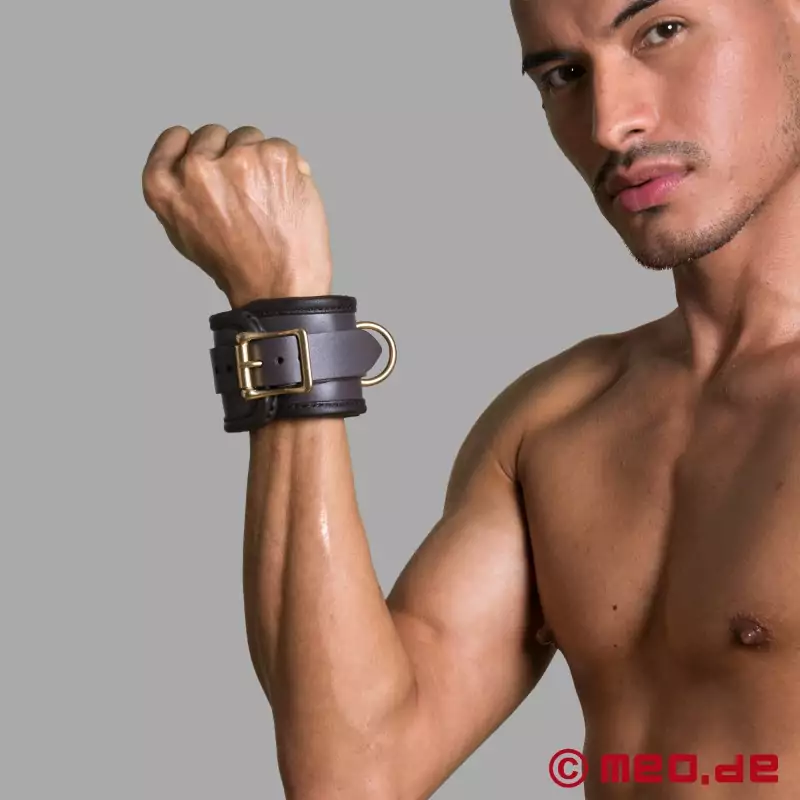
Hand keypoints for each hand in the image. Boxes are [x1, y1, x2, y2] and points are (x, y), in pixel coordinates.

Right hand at [142, 124, 333, 306]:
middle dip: (229, 155)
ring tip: (267, 201)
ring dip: (260, 160)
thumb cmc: (236, 268)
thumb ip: (180, 192)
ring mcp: (238, 158)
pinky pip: (282, 147)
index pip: (174, 139)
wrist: (278, 285)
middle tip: (244, 194)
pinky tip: (286, 198)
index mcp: (165, 187)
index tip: (208, 155)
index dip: (193, 146)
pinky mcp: (275, 156)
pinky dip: (288, 169)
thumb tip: (191, 161)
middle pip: (214, 135)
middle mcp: (197, 168)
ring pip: (250, 138)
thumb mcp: (184, 233)